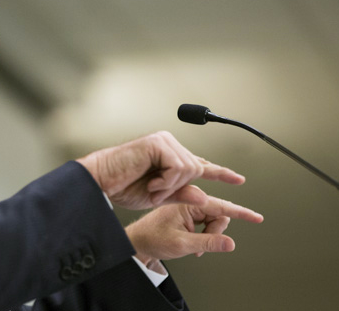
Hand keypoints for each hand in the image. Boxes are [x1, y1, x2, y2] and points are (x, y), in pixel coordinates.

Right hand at [76, 131, 245, 209]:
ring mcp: (163, 141)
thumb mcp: (157, 196)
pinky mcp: (158, 142)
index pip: (198, 164)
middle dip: (177, 188)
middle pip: (195, 169)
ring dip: (171, 185)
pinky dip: (167, 180)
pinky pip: (178, 166)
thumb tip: (203, 195)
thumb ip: (181, 194)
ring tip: (151, 188)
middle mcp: (168, 144)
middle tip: (155, 193)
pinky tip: (152, 182)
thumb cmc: (122, 187)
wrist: (100, 181)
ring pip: (189, 169)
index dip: (220, 172)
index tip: (238, 179)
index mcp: (168, 156)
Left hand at [125, 186, 263, 264]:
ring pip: (213, 220)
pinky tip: (193, 242)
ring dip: (208, 236)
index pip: (221, 206)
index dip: (241, 213)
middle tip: (202, 246)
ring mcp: (188, 207)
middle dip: (215, 233)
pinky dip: (203, 235)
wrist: (137, 240)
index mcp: (188, 202)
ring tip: (194, 246)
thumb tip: (230, 243)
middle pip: (218, 215)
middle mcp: (189, 200)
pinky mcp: (187, 213)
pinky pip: (205, 223)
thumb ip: (208, 243)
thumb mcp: (182, 244)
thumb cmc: (152, 238)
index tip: (257, 217)